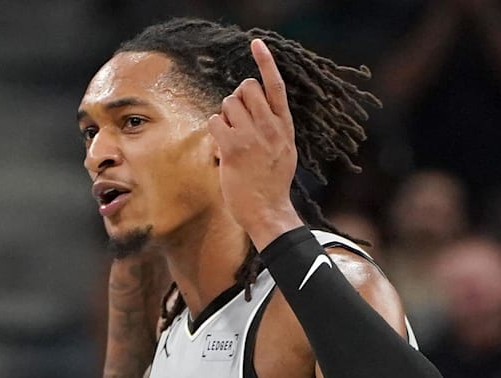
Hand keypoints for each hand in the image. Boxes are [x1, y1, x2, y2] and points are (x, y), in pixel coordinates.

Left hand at [207, 39, 303, 249]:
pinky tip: (222, 149)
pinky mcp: (234, 148)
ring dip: (225, 116)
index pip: (276, 87)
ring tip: (232, 139)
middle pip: (246, 88)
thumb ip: (274, 127)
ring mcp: (253, 136)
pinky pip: (215, 122)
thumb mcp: (285, 151)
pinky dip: (215, 132)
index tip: (256, 43)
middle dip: (237, 97)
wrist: (268, 211)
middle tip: (237, 119)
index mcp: (284, 126)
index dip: (265, 62)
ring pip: (229, 103)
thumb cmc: (272, 183)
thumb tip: (257, 109)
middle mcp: (271, 127)